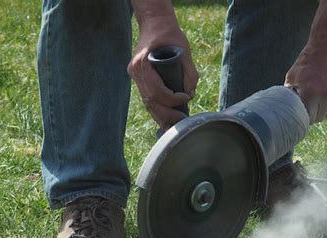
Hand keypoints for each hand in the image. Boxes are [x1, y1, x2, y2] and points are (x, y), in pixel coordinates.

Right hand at [128, 15, 198, 129]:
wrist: (154, 23)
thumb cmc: (169, 34)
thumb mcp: (184, 50)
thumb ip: (190, 73)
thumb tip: (191, 94)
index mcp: (143, 64)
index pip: (157, 91)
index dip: (172, 99)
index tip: (185, 98)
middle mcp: (136, 71)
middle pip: (150, 102)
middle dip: (167, 115)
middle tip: (183, 121)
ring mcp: (135, 76)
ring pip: (147, 103)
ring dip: (161, 116)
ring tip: (174, 126)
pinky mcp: (138, 78)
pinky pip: (147, 98)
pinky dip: (157, 109)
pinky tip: (166, 119)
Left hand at [285, 45, 326, 123]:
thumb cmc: (308, 61)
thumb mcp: (292, 76)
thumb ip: (289, 95)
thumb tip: (285, 109)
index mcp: (310, 93)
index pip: (307, 119)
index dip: (303, 117)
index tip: (302, 114)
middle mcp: (326, 95)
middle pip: (319, 117)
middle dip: (314, 112)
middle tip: (310, 100)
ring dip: (325, 107)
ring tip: (320, 92)